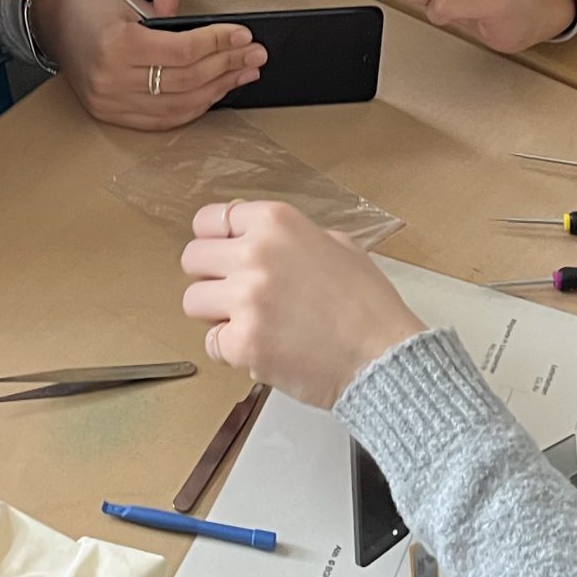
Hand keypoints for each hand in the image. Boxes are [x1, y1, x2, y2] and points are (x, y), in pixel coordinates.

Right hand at [32, 0, 264, 129]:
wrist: (53, 21)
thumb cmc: (91, 3)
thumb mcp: (131, 1)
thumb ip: (171, 26)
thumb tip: (223, 42)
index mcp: (118, 45)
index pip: (184, 52)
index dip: (220, 44)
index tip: (245, 36)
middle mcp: (112, 79)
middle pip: (186, 80)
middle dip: (228, 66)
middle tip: (255, 56)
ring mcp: (109, 102)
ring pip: (178, 105)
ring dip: (217, 90)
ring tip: (242, 74)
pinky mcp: (109, 114)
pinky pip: (161, 120)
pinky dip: (192, 108)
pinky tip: (213, 94)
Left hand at [180, 201, 423, 409]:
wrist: (384, 357)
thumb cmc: (368, 305)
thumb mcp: (338, 245)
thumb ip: (293, 237)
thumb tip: (262, 239)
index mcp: (277, 222)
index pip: (209, 219)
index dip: (214, 240)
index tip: (222, 254)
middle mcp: (255, 253)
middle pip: (192, 258)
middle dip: (210, 277)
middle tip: (235, 293)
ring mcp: (245, 299)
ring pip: (192, 301)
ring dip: (216, 313)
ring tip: (249, 323)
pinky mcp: (242, 342)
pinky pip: (211, 342)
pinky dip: (230, 349)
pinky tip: (262, 348)